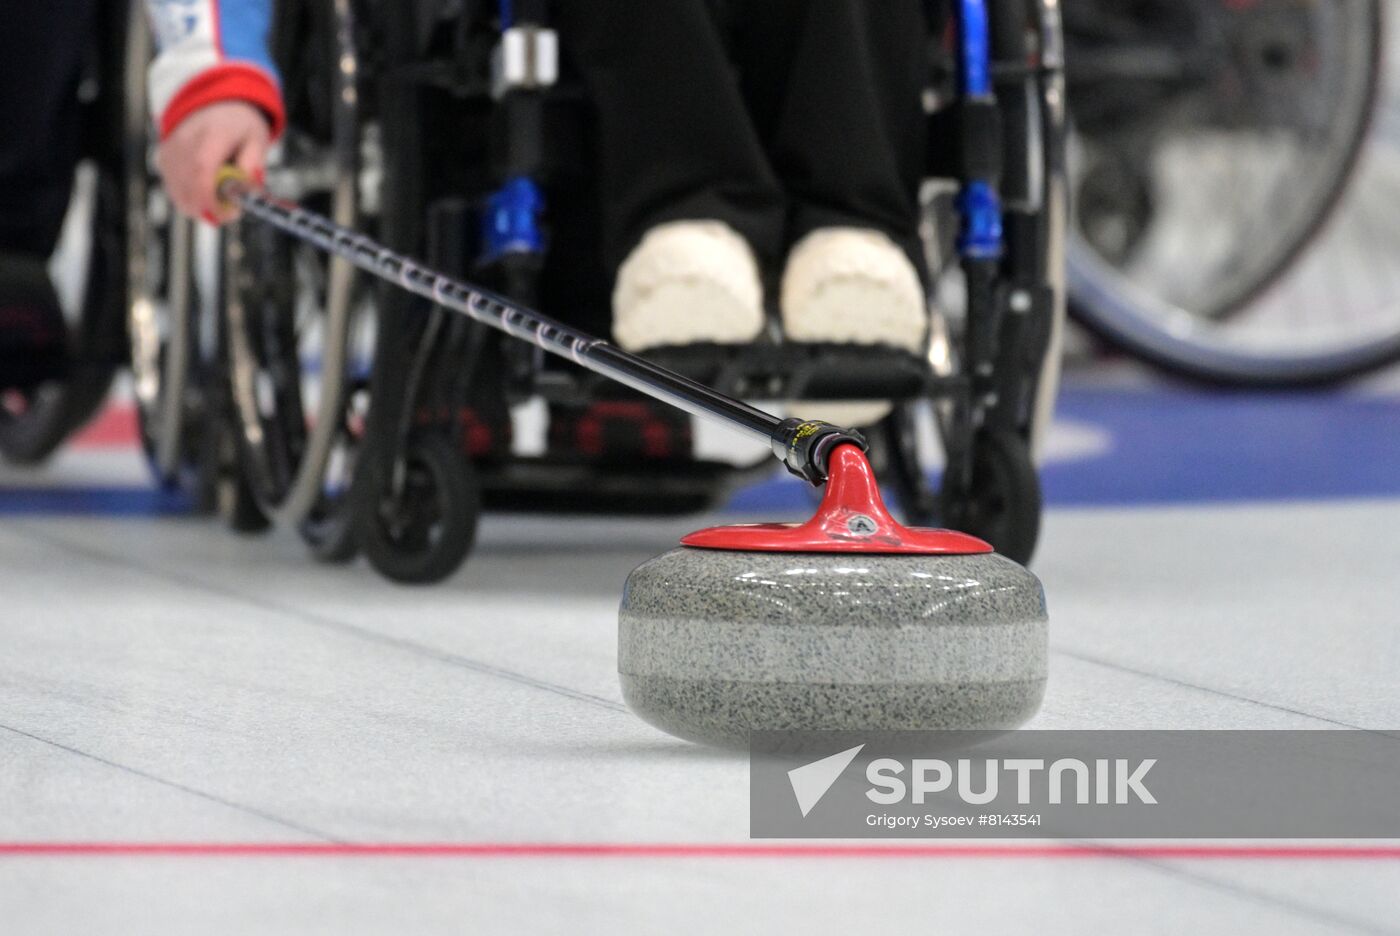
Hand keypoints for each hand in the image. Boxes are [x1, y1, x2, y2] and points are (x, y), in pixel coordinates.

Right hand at [156, 101, 271, 222]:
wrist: (214, 106)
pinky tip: (206, 190)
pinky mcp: (164, 160)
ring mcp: (170, 151)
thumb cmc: (238, 124)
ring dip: (201, 206)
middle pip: (188, 186)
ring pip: (179, 193)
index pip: (202, 168)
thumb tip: (248, 191)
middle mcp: (185, 141)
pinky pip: (175, 191)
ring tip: (222, 196)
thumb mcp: (257, 139)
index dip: (208, 198)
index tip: (221, 216)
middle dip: (210, 209)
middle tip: (232, 211)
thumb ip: (253, 166)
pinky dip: (191, 199)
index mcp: (213, 132)